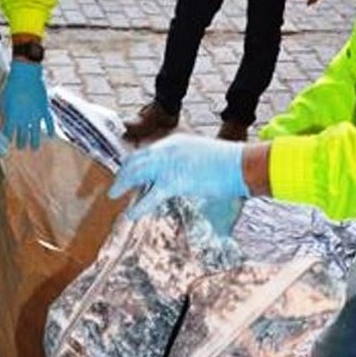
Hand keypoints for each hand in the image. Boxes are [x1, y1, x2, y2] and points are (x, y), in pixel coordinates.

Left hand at [0, 61, 54, 149]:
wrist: (25, 73)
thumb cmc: (11, 84)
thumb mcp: (2, 98)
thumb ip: (4, 111)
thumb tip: (3, 119)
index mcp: (11, 116)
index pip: (9, 133)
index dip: (8, 140)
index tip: (7, 146)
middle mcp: (23, 118)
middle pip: (22, 135)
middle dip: (21, 143)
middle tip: (22, 148)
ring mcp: (35, 115)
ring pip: (36, 133)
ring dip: (35, 141)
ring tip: (35, 148)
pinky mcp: (45, 108)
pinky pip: (49, 122)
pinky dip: (51, 129)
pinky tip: (52, 136)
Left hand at [109, 133, 248, 219]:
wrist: (241, 164)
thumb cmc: (228, 163)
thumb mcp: (201, 156)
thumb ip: (184, 163)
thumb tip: (179, 175)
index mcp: (174, 142)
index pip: (146, 152)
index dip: (133, 163)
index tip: (127, 172)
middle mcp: (167, 149)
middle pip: (136, 160)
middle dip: (123, 172)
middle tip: (114, 185)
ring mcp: (169, 164)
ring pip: (137, 173)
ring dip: (123, 184)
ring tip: (114, 195)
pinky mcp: (174, 181)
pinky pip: (150, 196)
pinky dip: (138, 206)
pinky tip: (131, 214)